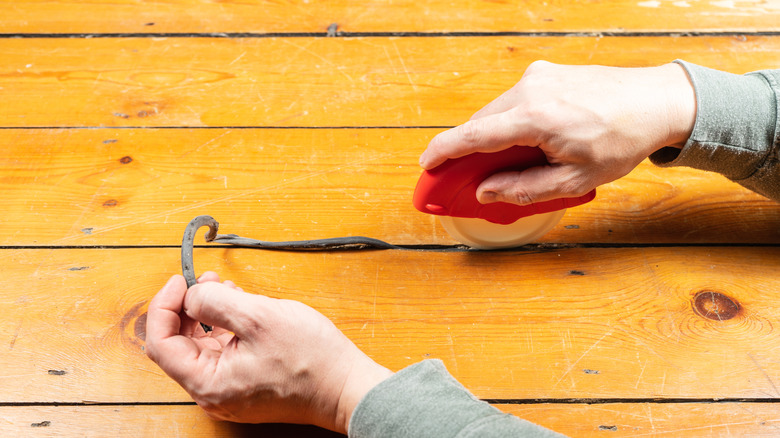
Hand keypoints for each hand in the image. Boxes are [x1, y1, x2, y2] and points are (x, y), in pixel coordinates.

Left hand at [145, 273, 392, 433]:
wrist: (347, 388)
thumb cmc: (311, 359)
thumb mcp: (259, 316)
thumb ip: (215, 302)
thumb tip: (191, 295)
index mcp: (208, 383)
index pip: (161, 344)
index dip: (165, 306)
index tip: (182, 280)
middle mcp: (213, 395)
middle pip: (179, 346)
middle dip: (187, 307)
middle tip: (206, 279)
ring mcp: (230, 393)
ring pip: (201, 348)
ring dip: (206, 315)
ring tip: (226, 289)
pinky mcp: (246, 387)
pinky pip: (222, 355)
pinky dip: (224, 329)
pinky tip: (240, 310)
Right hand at [419, 61, 695, 204]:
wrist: (657, 101)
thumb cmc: (624, 139)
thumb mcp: (576, 179)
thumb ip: (525, 188)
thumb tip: (488, 192)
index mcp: (537, 118)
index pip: (475, 136)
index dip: (444, 151)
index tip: (426, 164)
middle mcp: (532, 89)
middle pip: (481, 123)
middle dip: (468, 150)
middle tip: (462, 177)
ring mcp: (538, 76)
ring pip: (497, 111)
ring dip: (492, 136)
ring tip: (507, 163)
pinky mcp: (546, 73)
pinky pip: (513, 101)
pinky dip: (509, 122)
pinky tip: (527, 141)